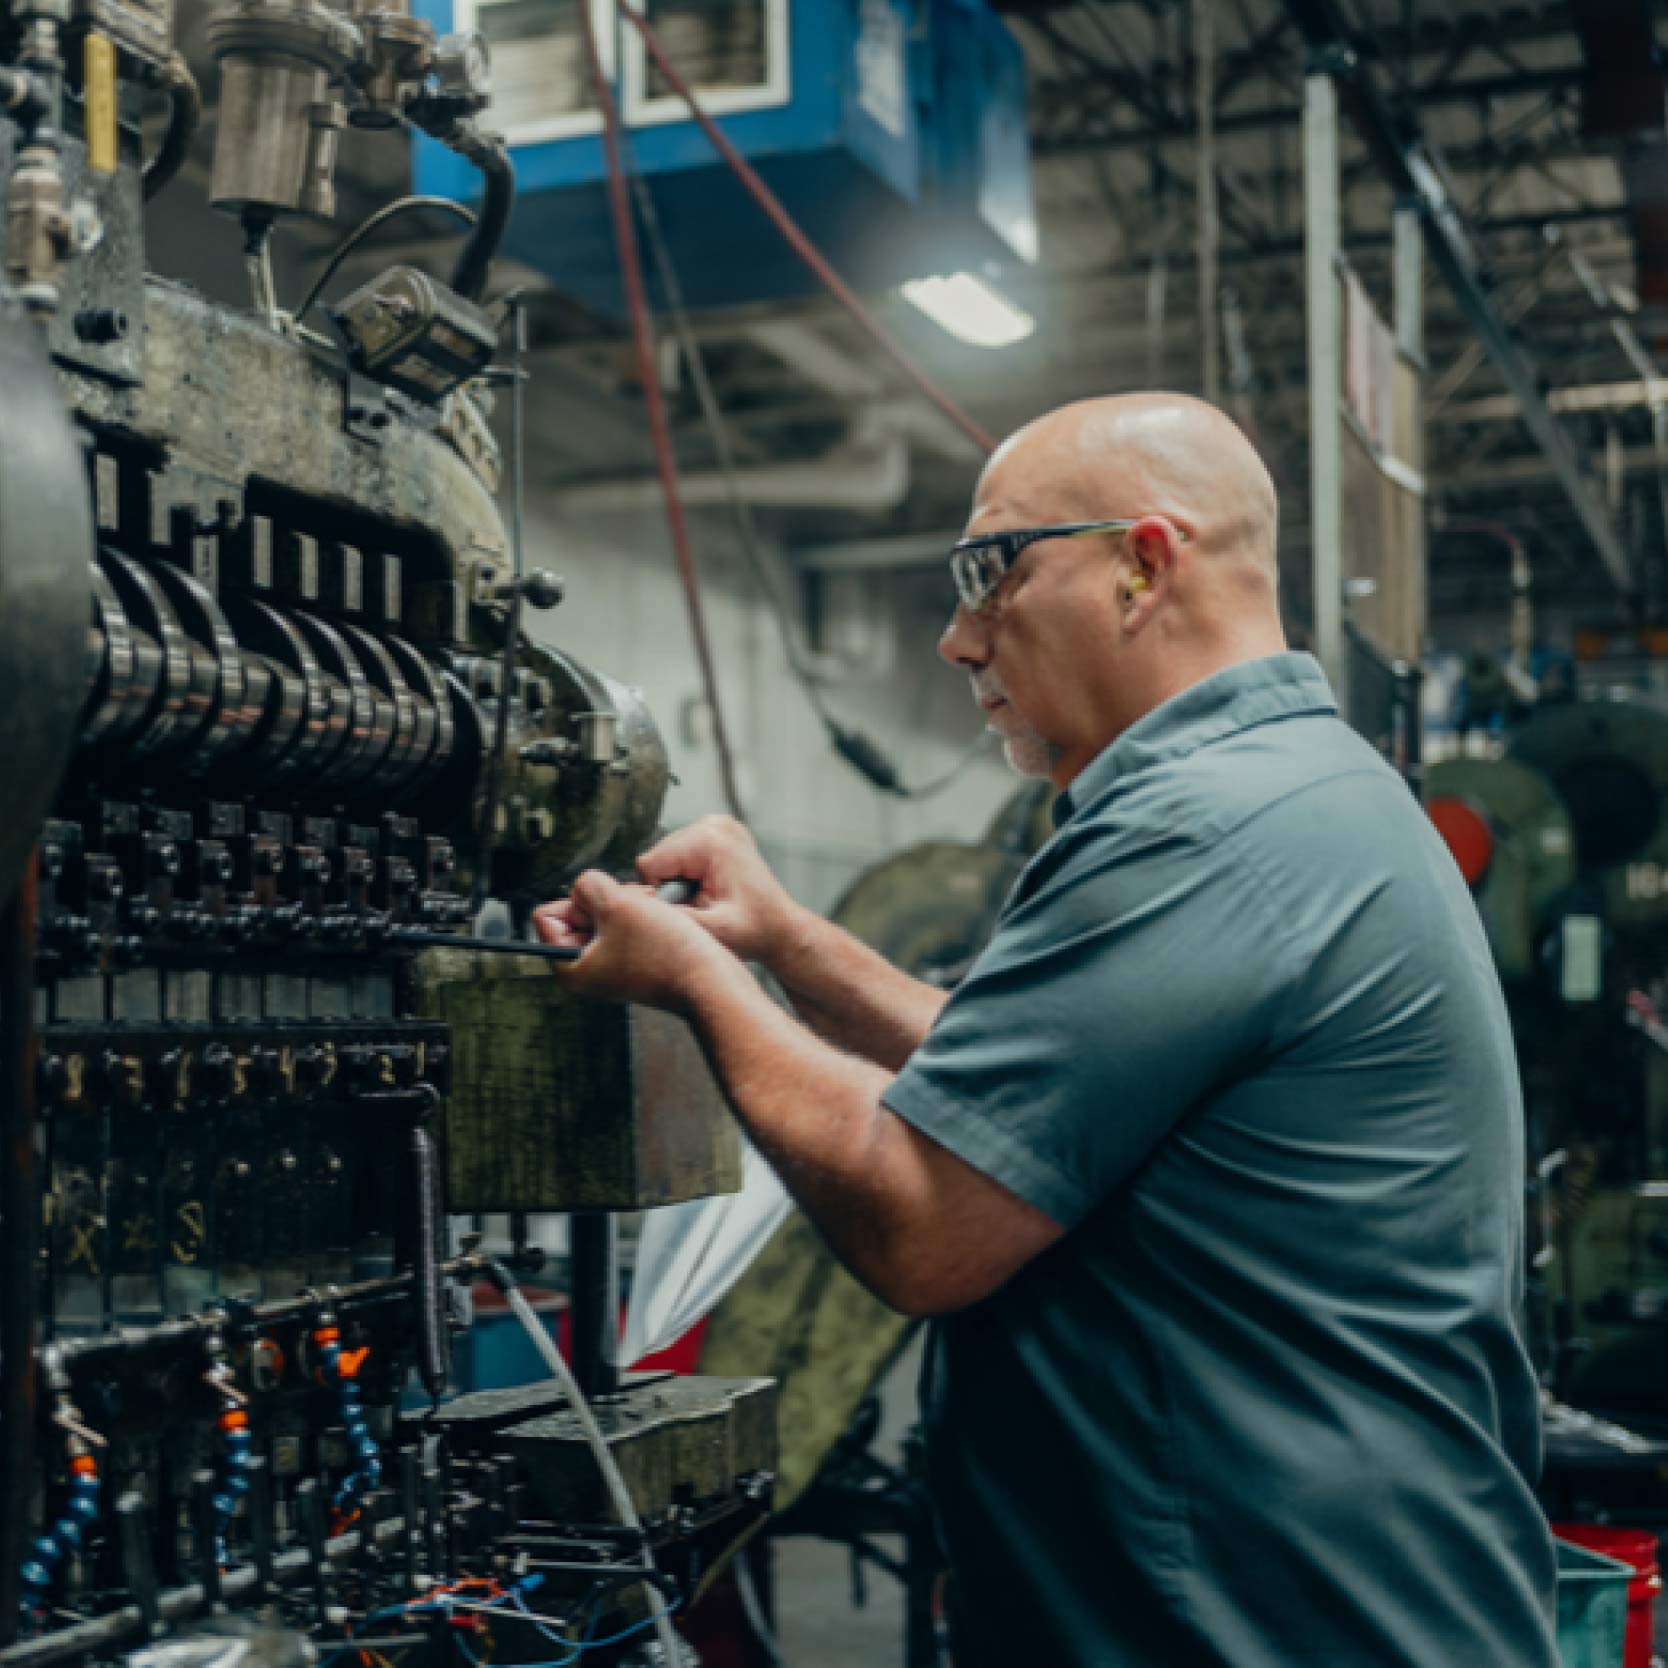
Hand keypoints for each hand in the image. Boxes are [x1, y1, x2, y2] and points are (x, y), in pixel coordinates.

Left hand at [531, 870, 731, 1012]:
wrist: (711, 981)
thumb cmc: (667, 953)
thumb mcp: (618, 903)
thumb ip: (588, 885)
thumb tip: (585, 886)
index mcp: (569, 966)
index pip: (546, 915)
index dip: (577, 901)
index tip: (607, 910)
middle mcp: (587, 970)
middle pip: (577, 913)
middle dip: (605, 900)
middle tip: (632, 906)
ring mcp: (612, 966)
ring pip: (605, 915)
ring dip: (626, 904)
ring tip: (650, 910)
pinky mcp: (635, 961)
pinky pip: (627, 925)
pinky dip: (641, 914)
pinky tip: (659, 916)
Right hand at [634, 816, 801, 964]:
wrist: (780, 928)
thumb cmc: (755, 930)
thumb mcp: (711, 931)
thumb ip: (672, 917)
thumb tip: (635, 906)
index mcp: (711, 840)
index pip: (651, 862)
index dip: (659, 893)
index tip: (685, 909)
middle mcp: (714, 824)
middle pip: (658, 856)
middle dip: (671, 885)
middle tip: (700, 906)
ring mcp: (718, 824)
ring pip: (667, 855)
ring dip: (679, 880)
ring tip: (706, 898)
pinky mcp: (718, 832)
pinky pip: (682, 853)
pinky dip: (689, 874)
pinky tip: (709, 889)